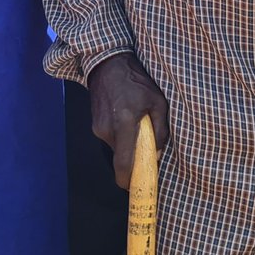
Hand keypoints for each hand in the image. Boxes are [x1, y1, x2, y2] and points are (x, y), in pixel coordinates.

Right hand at [88, 52, 169, 189]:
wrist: (108, 63)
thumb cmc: (136, 81)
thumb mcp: (157, 102)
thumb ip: (160, 131)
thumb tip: (157, 154)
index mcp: (124, 123)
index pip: (123, 163)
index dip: (128, 181)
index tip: (136, 190)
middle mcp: (106, 129)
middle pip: (121, 158)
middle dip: (134, 159)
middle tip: (148, 150)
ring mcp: (98, 128)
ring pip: (116, 148)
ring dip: (128, 145)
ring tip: (138, 126)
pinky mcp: (95, 124)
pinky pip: (111, 139)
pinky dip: (121, 136)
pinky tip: (128, 119)